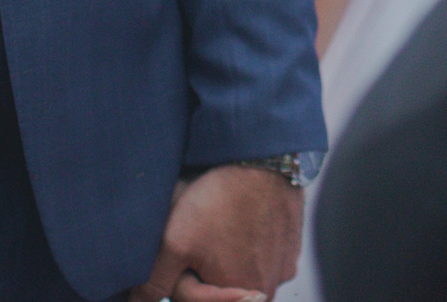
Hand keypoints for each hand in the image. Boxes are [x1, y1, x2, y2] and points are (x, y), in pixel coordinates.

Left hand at [130, 165, 302, 301]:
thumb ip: (154, 282)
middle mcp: (268, 290)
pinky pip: (263, 252)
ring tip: (218, 219)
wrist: (264, 159)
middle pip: (220, 286)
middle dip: (203, 265)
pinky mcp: (292, 246)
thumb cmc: (221, 200)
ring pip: (241, 269)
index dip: (179, 271)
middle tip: (199, 231)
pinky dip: (249, 239)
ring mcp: (283, 267)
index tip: (182, 246)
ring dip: (225, 253)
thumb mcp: (175, 243)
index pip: (194, 295)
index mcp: (241, 298)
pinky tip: (239, 215)